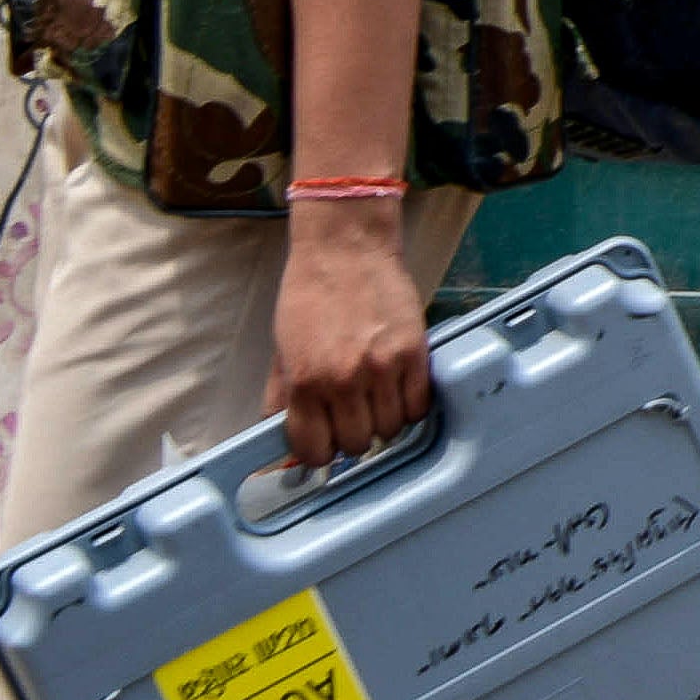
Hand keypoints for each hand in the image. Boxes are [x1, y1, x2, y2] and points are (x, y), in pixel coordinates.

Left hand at [270, 204, 433, 464]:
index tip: (325, 442)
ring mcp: (382, 368)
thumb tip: (282, 441)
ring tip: (376, 397)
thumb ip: (283, 399)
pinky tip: (398, 388)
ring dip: (383, 420)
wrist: (345, 248)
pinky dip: (409, 405)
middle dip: (352, 435)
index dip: (319, 451)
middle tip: (352, 415)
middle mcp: (343, 380)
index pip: (314, 449)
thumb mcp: (282, 348)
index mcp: (304, 381)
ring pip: (390, 430)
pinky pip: (418, 406)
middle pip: (357, 444)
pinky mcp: (414, 353)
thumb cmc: (310, 293)